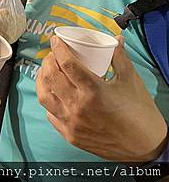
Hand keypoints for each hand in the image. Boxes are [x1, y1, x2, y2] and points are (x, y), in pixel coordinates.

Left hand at [36, 35, 167, 161]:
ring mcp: (71, 123)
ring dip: (42, 80)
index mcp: (94, 91)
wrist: (146, 148)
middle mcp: (78, 107)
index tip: (55, 40)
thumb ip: (119, 57)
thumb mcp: (131, 81)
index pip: (67, 64)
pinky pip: (50, 114)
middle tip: (53, 55)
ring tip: (48, 71)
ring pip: (43, 96)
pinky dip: (49, 100)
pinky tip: (54, 93)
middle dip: (48, 61)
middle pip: (51, 77)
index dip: (58, 49)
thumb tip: (115, 40)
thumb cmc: (141, 114)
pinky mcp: (70, 135)